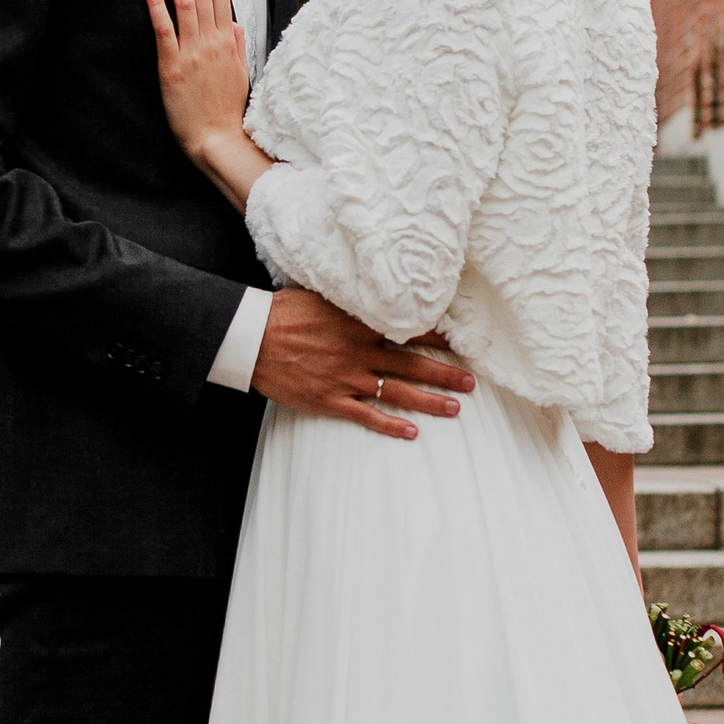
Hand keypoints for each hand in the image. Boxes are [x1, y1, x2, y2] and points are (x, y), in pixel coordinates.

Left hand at [145, 0, 252, 165]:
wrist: (217, 139)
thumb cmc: (226, 111)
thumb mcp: (240, 74)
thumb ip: (238, 45)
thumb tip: (236, 23)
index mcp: (229, 42)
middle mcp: (213, 42)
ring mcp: (193, 52)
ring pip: (186, 2)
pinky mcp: (173, 66)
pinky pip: (164, 27)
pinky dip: (157, 2)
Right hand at [252, 288, 471, 439]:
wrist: (252, 338)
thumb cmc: (283, 312)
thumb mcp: (322, 295)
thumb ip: (351, 299)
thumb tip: (373, 291)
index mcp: (359, 323)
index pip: (409, 328)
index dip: (439, 335)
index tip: (462, 340)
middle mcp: (360, 352)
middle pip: (413, 364)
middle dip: (445, 373)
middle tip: (471, 381)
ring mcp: (346, 378)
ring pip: (397, 392)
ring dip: (429, 401)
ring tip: (454, 407)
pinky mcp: (330, 400)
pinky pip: (366, 416)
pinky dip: (390, 425)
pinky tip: (411, 432)